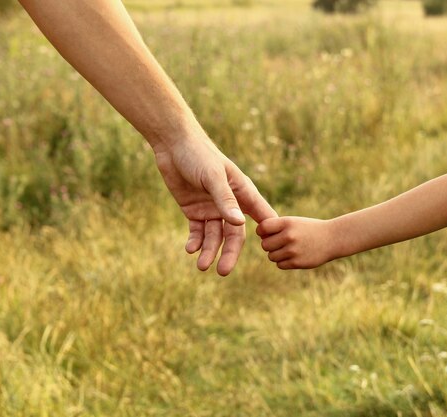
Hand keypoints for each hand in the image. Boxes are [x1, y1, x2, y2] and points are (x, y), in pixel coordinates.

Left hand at [154, 138, 276, 275]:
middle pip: (234, 234)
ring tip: (202, 266)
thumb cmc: (198, 154)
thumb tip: (239, 224)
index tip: (274, 253)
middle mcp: (229, 204)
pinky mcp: (194, 211)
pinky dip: (195, 242)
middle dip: (229, 253)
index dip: (268, 233)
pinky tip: (190, 250)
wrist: (173, 144)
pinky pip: (197, 232)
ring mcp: (212, 208)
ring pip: (214, 236)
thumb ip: (225, 200)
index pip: (261, 216)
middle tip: (223, 271)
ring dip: (209, 251)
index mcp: (242, 192)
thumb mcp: (213, 176)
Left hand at [257, 216, 335, 269]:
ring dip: (276, 254)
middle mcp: (289, 236)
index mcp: (287, 223)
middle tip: (279, 243)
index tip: (267, 233)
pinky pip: (280, 264)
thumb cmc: (310, 229)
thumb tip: (260, 237)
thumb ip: (277, 227)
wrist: (333, 238)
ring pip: (271, 256)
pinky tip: (293, 256)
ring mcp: (293, 250)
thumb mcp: (294, 222)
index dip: (262, 232)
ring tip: (288, 249)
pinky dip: (284, 262)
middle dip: (269, 245)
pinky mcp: (297, 262)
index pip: (262, 228)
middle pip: (265, 245)